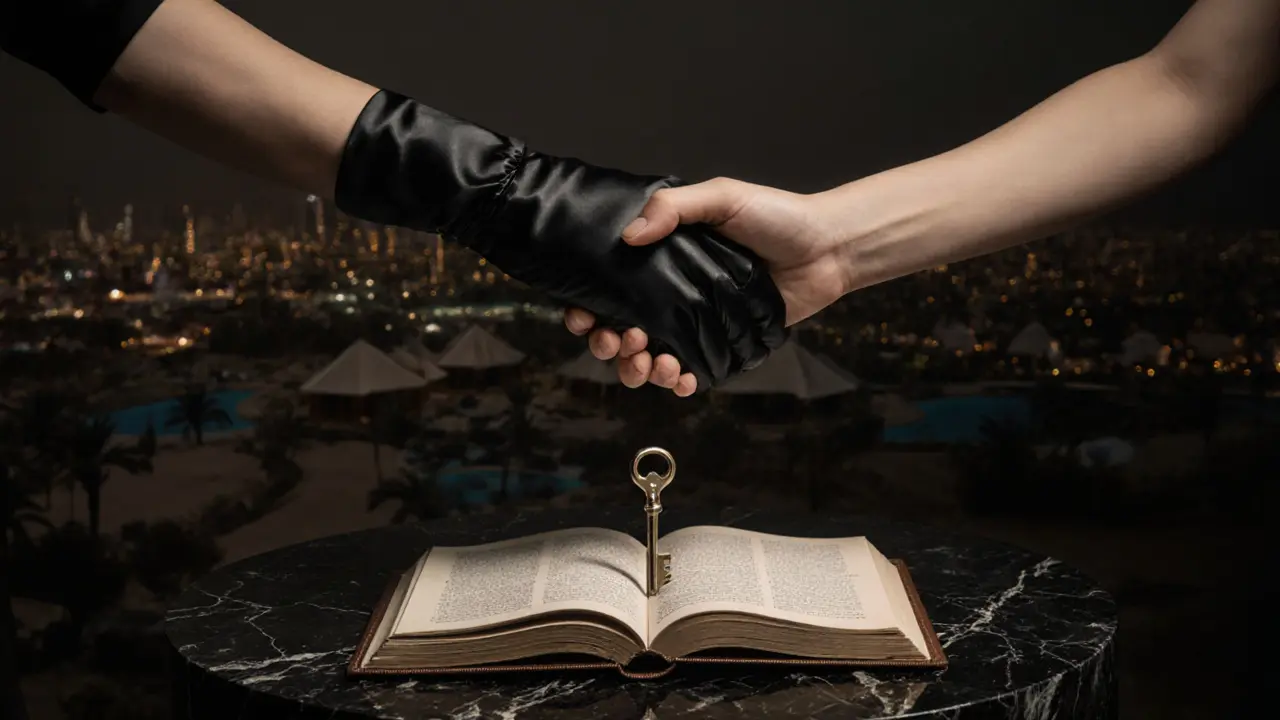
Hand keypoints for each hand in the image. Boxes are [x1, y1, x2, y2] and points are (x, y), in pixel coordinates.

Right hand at [564, 177, 850, 394]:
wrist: (828, 248)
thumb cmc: (777, 216)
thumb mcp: (721, 198)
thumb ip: (674, 209)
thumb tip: (629, 236)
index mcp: (662, 260)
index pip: (611, 288)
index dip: (588, 307)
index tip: (581, 317)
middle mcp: (673, 294)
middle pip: (621, 331)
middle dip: (609, 345)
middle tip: (621, 343)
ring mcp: (697, 323)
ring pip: (650, 359)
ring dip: (641, 370)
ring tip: (656, 363)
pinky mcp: (724, 345)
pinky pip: (692, 372)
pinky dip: (679, 382)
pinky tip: (681, 379)